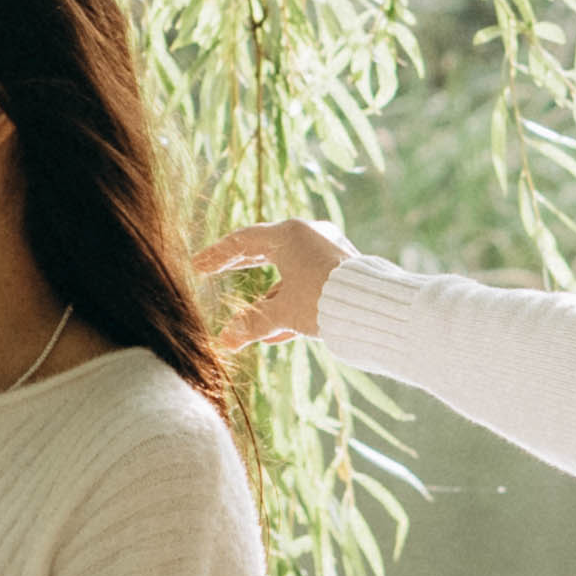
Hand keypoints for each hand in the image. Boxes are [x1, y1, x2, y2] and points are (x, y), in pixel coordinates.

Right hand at [199, 212, 345, 350]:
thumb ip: (252, 324)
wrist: (377, 308)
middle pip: (265, 250)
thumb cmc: (325, 301)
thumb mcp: (283, 313)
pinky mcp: (341, 271)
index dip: (217, 255)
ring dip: (267, 294)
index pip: (243, 240)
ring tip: (248, 317)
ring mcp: (327, 252)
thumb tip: (225, 341)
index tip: (198, 266)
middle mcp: (310, 236)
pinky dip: (291, 301)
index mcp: (290, 234)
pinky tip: (277, 332)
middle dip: (239, 266)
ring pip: (288, 271)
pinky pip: (308, 283)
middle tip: (215, 271)